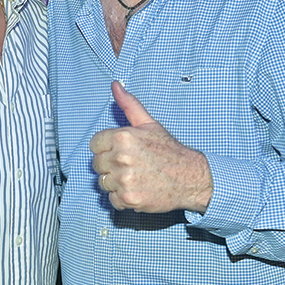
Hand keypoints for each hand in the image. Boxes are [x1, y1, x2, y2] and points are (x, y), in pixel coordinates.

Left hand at [90, 82, 212, 212]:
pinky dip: (122, 198)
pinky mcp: (129, 198)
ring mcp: (124, 179)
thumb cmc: (169, 150)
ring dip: (115, 182)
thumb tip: (115, 85)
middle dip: (110, 165)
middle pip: (97, 164)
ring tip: (134, 177)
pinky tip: (136, 189)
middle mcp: (121, 158)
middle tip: (130, 165)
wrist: (190, 177)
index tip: (120, 151)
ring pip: (103, 182)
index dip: (106, 148)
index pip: (94, 145)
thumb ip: (129, 104)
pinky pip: (112, 199)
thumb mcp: (149, 124)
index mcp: (123, 137)